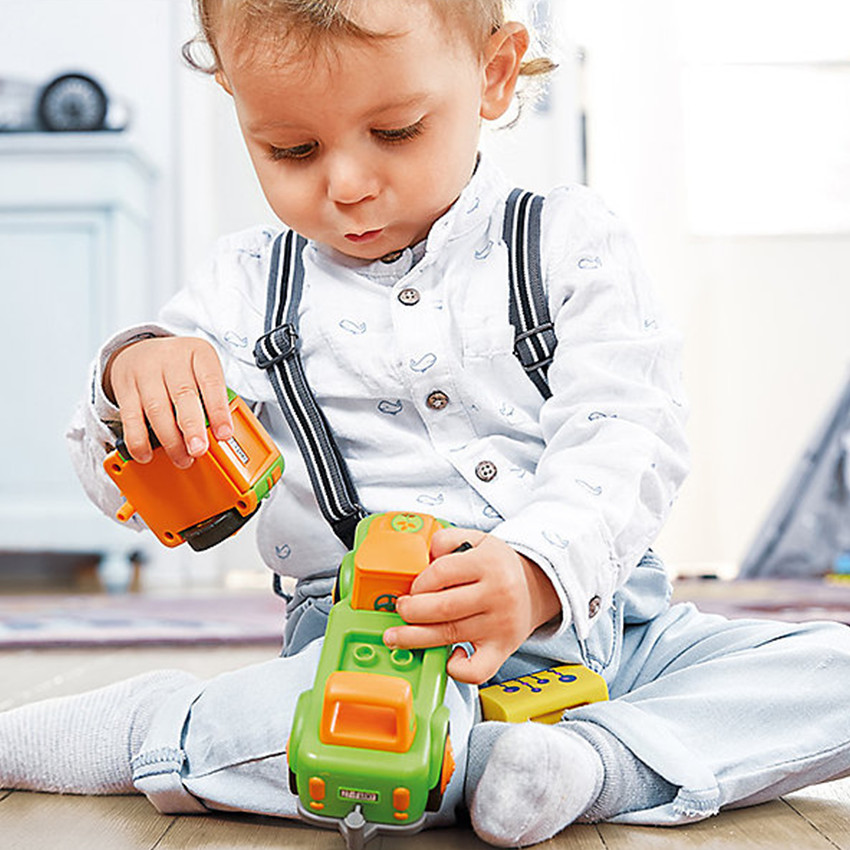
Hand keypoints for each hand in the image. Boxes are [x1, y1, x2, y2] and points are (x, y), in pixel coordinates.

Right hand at [104, 337, 232, 467]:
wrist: (139, 349)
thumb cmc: (180, 368)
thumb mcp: (201, 371)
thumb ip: (211, 397)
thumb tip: (220, 435)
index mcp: (198, 353)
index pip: (211, 381)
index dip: (218, 410)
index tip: (224, 435)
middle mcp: (172, 358)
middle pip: (183, 395)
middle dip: (192, 428)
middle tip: (199, 450)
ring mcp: (146, 372)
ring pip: (157, 409)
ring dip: (170, 440)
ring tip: (182, 458)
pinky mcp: (125, 388)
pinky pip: (131, 418)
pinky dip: (139, 440)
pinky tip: (147, 454)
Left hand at [383, 527, 560, 684]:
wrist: (535, 587)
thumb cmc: (497, 566)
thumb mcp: (476, 539)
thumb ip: (446, 540)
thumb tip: (422, 557)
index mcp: (488, 563)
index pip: (442, 573)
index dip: (419, 582)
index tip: (412, 588)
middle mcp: (497, 594)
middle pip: (443, 607)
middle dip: (411, 611)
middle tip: (402, 610)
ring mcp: (500, 625)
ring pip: (450, 635)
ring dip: (415, 638)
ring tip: (396, 637)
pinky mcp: (503, 649)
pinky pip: (478, 670)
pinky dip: (458, 670)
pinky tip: (448, 657)